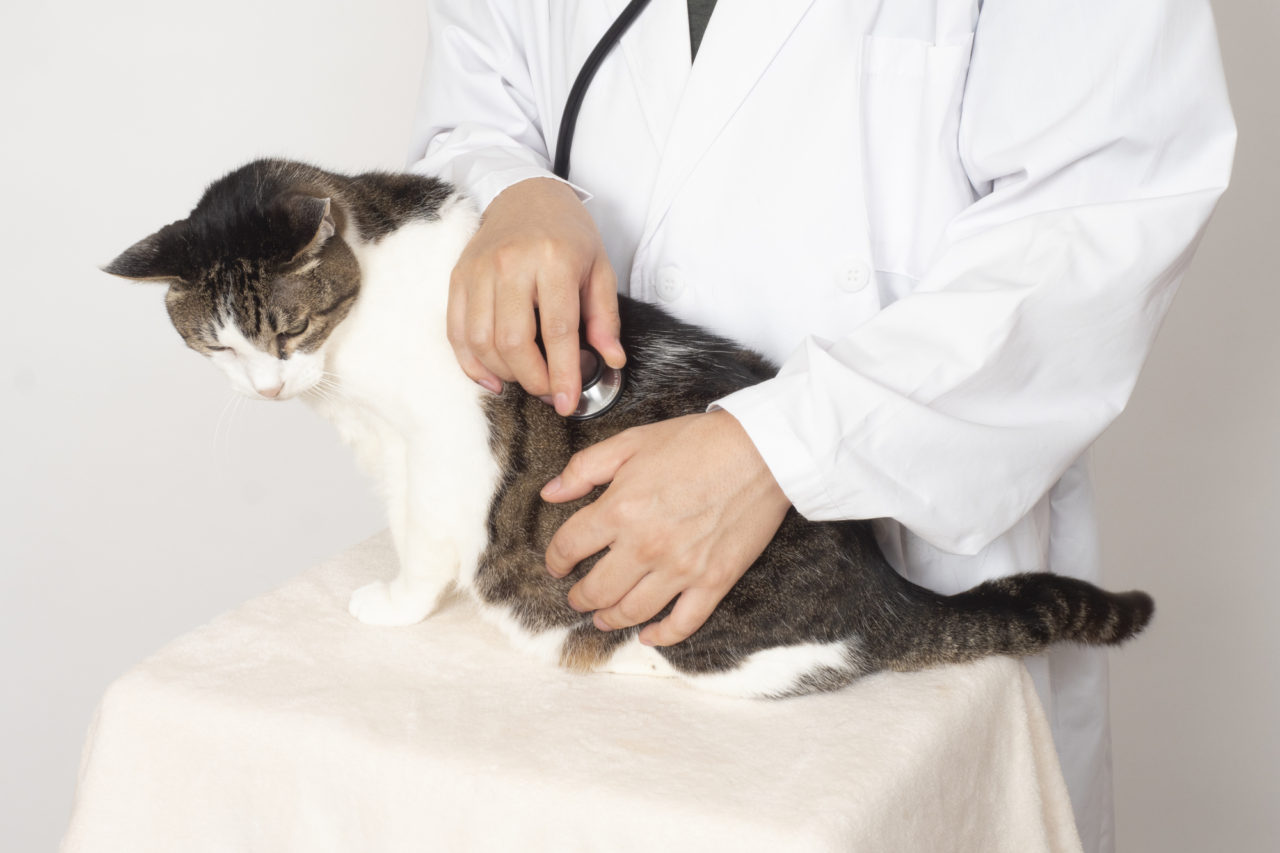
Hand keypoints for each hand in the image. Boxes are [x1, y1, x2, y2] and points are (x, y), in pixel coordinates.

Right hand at [447, 178, 625, 415]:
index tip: (568, 402)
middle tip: (549, 391)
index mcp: (553, 260)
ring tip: (527, 380)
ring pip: (482, 342)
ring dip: (504, 374)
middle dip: (533, 379)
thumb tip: (612, 361)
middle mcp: (511, 264)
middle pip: (513, 342)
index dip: (563, 374)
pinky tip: (493, 379)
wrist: (526, 195)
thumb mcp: (599, 269)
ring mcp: (479, 270)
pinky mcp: (459, 277)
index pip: (557, 331)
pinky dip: (471, 364)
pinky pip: (457, 332)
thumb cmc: (567, 234)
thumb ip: (605, 318)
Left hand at [542, 411, 791, 645]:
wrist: (761, 451)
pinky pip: (682, 623)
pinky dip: (661, 636)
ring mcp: (681, 569)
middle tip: (577, 597)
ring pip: (632, 612)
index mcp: (620, 509)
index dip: (555, 560)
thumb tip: (550, 493)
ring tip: (602, 618)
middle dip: (579, 598)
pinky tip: (648, 637)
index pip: (569, 547)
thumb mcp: (632, 442)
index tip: (557, 564)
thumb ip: (585, 468)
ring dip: (610, 620)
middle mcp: (645, 546)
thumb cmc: (697, 442)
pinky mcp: (713, 581)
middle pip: (596, 590)